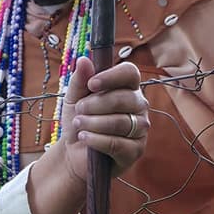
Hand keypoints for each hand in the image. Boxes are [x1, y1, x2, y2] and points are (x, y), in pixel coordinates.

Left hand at [24, 56, 149, 213]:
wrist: (74, 152)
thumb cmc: (79, 121)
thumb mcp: (73, 98)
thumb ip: (79, 80)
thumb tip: (84, 60)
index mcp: (127, 88)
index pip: (130, 73)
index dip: (112, 76)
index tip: (92, 84)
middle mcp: (139, 106)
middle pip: (124, 98)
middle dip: (95, 105)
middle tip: (79, 111)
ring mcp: (140, 129)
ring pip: (120, 122)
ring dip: (93, 123)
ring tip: (79, 125)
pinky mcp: (136, 150)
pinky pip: (117, 143)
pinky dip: (96, 140)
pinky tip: (84, 138)